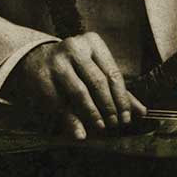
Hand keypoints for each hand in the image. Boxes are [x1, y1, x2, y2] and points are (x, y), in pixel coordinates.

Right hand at [7, 33, 145, 138]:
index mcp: (93, 43)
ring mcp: (57, 61)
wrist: (35, 58)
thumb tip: (141, 112)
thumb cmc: (74, 67)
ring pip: (80, 92)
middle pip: (98, 82)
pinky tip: (80, 133)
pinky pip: (60, 103)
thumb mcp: (95, 70)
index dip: (122, 98)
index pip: (113, 73)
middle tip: (114, 124)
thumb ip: (117, 90)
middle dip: (109, 106)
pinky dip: (71, 120)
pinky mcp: (42, 76)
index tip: (127, 118)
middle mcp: (75, 47)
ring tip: (101, 126)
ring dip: (93, 113)